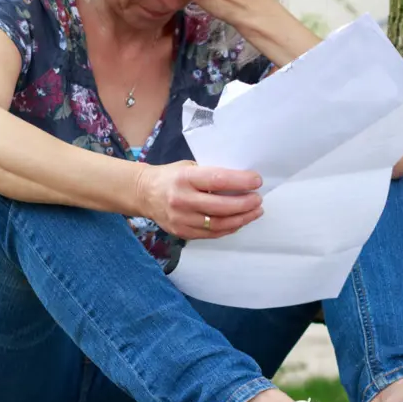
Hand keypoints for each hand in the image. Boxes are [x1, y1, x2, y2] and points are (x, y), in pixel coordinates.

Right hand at [137, 161, 264, 239]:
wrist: (144, 194)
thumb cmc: (171, 176)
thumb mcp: (189, 167)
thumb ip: (211, 174)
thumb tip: (242, 181)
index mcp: (184, 178)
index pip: (218, 180)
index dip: (241, 182)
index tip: (257, 181)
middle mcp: (181, 200)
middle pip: (221, 207)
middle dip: (245, 203)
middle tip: (258, 199)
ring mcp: (181, 220)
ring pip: (219, 224)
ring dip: (242, 219)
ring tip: (255, 211)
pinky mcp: (182, 232)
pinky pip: (211, 234)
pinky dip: (229, 228)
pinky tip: (239, 221)